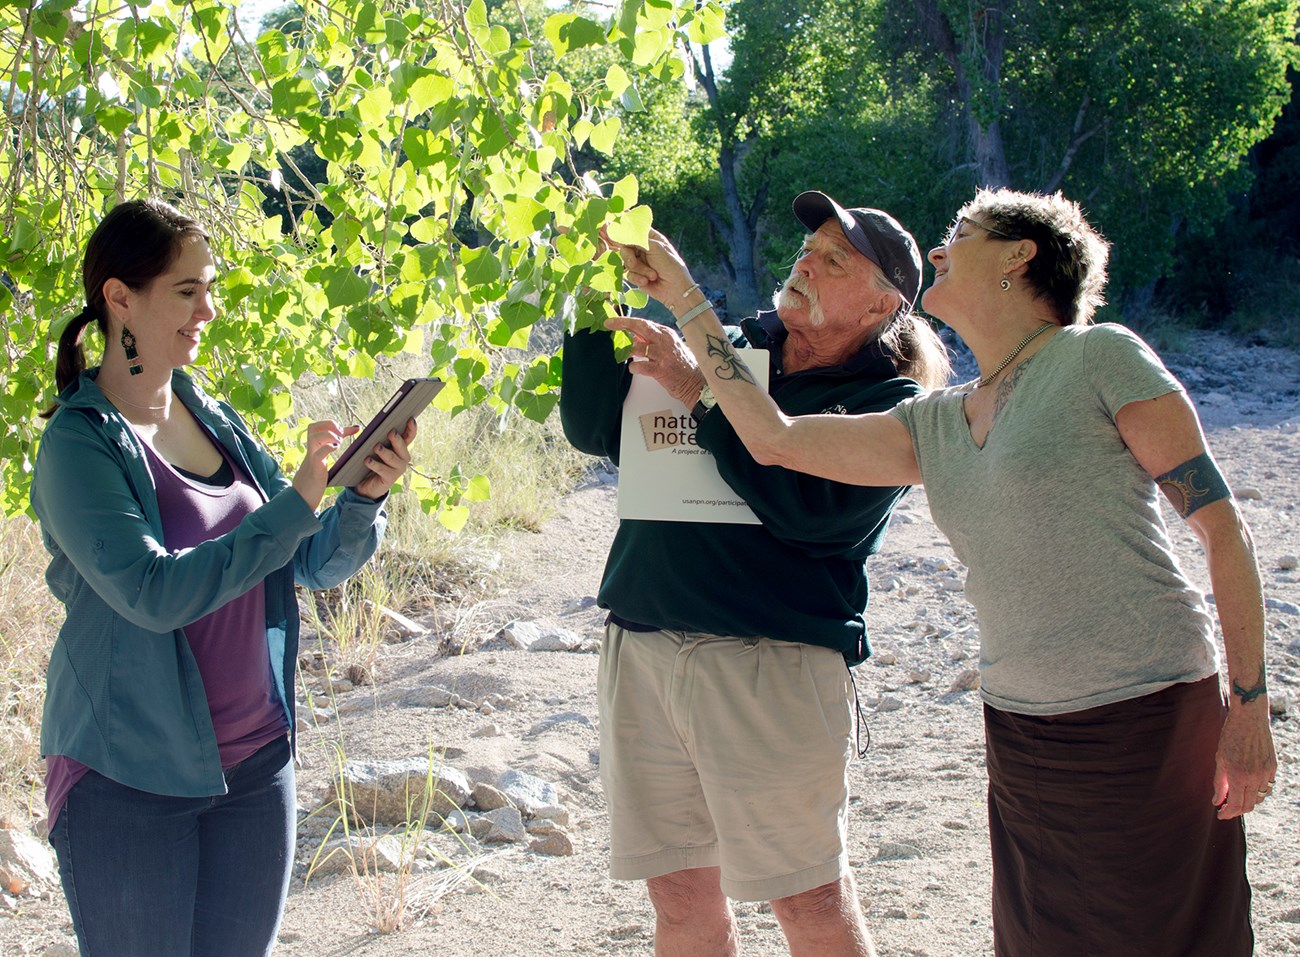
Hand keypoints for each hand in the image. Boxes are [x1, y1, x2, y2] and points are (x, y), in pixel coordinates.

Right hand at [293, 420, 353, 511]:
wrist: (301, 498)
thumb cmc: (312, 483)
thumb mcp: (321, 464)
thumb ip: (326, 453)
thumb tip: (336, 444)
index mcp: (314, 449)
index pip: (321, 428)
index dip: (338, 425)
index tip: (356, 428)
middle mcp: (311, 450)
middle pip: (313, 426)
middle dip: (329, 424)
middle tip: (341, 434)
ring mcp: (311, 458)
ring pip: (314, 436)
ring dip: (329, 434)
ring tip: (339, 442)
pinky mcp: (314, 468)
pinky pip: (318, 453)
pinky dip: (327, 448)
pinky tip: (335, 448)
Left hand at [351, 416, 417, 500]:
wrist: (367, 485)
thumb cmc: (372, 462)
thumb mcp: (375, 449)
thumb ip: (376, 438)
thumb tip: (366, 427)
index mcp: (400, 448)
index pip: (409, 437)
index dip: (412, 428)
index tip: (411, 419)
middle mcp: (402, 459)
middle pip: (402, 447)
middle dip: (397, 439)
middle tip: (391, 432)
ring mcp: (398, 469)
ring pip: (392, 458)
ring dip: (384, 452)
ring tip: (376, 447)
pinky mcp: (390, 479)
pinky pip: (382, 470)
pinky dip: (374, 464)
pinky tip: (367, 460)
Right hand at [601, 226, 697, 305]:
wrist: (675, 289)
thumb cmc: (670, 265)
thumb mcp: (655, 248)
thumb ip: (638, 240)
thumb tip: (621, 232)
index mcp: (651, 238)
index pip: (634, 230)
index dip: (625, 231)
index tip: (615, 233)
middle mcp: (644, 248)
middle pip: (625, 246)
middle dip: (629, 257)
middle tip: (633, 264)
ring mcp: (640, 262)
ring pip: (626, 261)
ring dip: (639, 270)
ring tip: (652, 275)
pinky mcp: (637, 275)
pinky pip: (629, 274)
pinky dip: (638, 278)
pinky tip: (648, 281)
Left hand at [605, 313, 705, 408]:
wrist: (695, 382)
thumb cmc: (681, 365)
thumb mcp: (668, 347)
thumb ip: (652, 341)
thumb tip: (634, 337)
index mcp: (666, 333)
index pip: (643, 323)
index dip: (627, 321)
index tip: (614, 321)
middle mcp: (664, 340)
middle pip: (640, 327)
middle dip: (622, 323)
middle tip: (609, 324)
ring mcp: (662, 354)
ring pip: (636, 348)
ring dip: (625, 351)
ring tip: (621, 355)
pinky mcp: (660, 369)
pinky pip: (640, 366)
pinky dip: (633, 367)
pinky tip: (634, 368)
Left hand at [1212, 701, 1277, 818]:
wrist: (1249, 719)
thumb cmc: (1230, 736)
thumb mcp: (1220, 759)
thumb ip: (1220, 782)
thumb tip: (1217, 801)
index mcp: (1239, 775)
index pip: (1236, 804)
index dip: (1228, 813)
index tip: (1220, 815)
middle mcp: (1255, 777)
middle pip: (1249, 805)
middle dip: (1237, 810)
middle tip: (1226, 809)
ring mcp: (1266, 773)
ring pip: (1259, 797)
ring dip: (1248, 801)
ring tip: (1236, 798)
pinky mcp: (1273, 767)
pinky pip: (1267, 786)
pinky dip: (1258, 790)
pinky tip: (1248, 786)